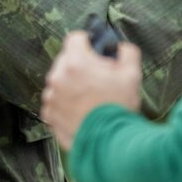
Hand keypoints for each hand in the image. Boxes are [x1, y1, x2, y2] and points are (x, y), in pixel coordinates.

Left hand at [41, 31, 142, 151]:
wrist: (110, 144)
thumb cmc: (120, 108)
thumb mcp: (132, 74)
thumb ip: (126, 52)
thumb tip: (121, 47)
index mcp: (76, 62)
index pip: (75, 38)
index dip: (87, 42)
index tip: (94, 51)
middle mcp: (58, 77)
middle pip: (66, 60)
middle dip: (79, 66)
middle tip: (96, 79)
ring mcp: (51, 97)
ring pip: (59, 82)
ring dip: (71, 85)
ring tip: (89, 99)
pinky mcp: (48, 114)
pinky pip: (55, 101)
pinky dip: (65, 104)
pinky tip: (81, 111)